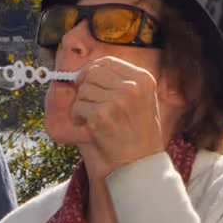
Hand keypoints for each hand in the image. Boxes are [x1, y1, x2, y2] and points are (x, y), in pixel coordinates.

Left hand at [70, 57, 165, 171]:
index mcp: (143, 79)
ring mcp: (116, 100)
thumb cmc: (140, 133)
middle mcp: (131, 87)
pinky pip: (78, 106)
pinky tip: (89, 125)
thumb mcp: (144, 99)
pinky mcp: (101, 115)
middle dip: (85, 86)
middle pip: (93, 73)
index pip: (108, 61)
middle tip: (88, 101)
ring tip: (93, 117)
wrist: (140, 161)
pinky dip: (78, 117)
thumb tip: (91, 70)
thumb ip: (124, 82)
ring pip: (84, 90)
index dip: (92, 69)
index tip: (85, 79)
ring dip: (82, 103)